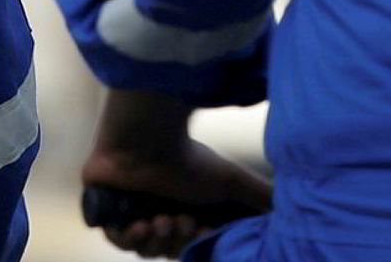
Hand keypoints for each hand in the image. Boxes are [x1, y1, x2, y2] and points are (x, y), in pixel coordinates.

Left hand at [82, 137, 271, 258]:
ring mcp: (129, 211)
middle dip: (178, 240)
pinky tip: (140, 224)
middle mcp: (156, 211)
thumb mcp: (231, 181)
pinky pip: (116, 240)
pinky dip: (129, 237)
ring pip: (143, 249)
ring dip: (155, 240)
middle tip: (182, 219)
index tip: (203, 231)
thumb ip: (259, 196)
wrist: (147, 140)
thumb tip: (285, 210)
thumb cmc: (188, 158)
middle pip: (168, 250)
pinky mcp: (106, 210)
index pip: (189, 244)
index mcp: (182, 208)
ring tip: (161, 219)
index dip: (196, 244)